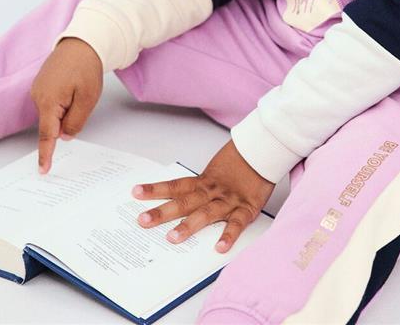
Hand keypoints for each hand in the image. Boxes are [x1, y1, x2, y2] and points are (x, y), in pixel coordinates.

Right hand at [30, 37, 102, 174]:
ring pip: (55, 112)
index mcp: (49, 102)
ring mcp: (38, 89)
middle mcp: (38, 96)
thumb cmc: (86, 67)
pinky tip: (73, 85)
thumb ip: (76, 121)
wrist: (82, 42)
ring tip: (79, 87)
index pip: (47, 135)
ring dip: (68, 107)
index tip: (44, 169)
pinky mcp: (42, 84)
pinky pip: (53, 102)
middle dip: (69, 118)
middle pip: (53, 122)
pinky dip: (64, 100)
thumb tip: (65, 136)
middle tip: (82, 98)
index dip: (46, 153)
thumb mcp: (88, 98)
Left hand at [132, 139, 274, 252]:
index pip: (176, 186)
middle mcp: (213, 191)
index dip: (156, 189)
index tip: (136, 193)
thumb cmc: (239, 164)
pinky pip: (238, 223)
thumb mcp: (215, 173)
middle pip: (185, 202)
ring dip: (189, 225)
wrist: (264, 151)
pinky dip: (229, 234)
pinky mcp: (247, 207)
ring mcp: (229, 200)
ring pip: (207, 213)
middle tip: (143, 221)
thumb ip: (200, 188)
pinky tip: (219, 247)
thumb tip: (177, 202)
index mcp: (204, 182)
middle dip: (163, 212)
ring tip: (173, 238)